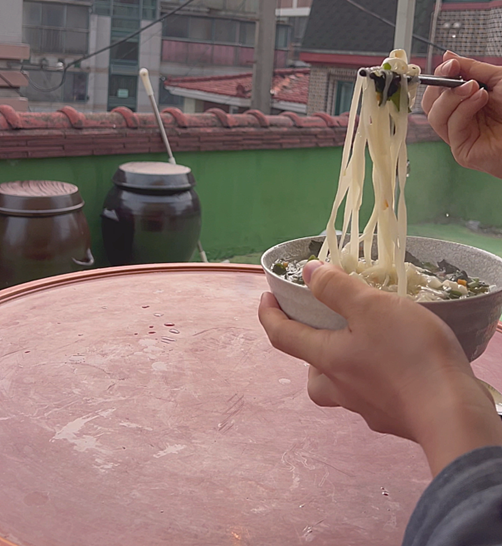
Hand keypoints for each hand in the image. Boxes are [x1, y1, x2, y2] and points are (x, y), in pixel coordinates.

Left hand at [259, 261, 501, 475]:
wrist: (451, 414)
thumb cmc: (407, 354)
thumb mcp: (370, 307)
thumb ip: (336, 288)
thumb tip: (308, 273)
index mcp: (327, 358)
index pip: (282, 335)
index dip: (268, 315)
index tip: (266, 298)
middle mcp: (340, 387)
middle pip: (311, 372)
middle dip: (309, 349)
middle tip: (324, 329)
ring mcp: (366, 407)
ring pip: (339, 388)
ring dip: (340, 366)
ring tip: (363, 345)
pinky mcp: (391, 417)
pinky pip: (371, 395)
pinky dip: (373, 378)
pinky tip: (397, 366)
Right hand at [422, 51, 501, 178]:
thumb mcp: (496, 78)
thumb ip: (471, 68)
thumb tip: (447, 56)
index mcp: (465, 103)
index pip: (438, 92)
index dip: (439, 77)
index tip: (450, 64)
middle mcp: (459, 120)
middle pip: (430, 105)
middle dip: (441, 87)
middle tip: (457, 74)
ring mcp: (459, 136)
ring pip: (436, 116)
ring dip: (452, 98)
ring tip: (475, 88)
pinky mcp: (462, 150)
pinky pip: (451, 127)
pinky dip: (463, 110)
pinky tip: (480, 99)